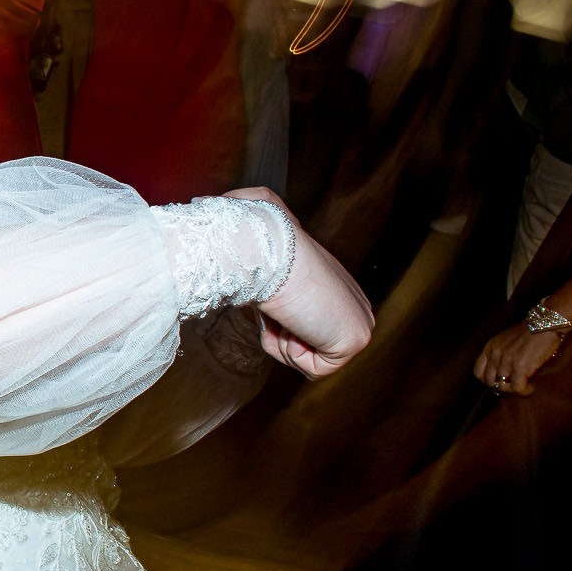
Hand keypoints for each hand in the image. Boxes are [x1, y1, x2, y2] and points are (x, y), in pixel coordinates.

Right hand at [226, 188, 374, 377]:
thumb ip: (248, 211)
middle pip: (310, 343)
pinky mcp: (355, 341)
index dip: (275, 318)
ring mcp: (360, 322)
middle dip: (281, 331)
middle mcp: (355, 302)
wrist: (265, 246)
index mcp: (338, 284)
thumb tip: (211, 202)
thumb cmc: (256, 234)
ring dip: (282, 339)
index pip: (307, 322)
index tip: (266, 297)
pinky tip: (289, 321)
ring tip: (281, 308)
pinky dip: (290, 351)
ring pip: (308, 357)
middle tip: (274, 304)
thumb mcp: (258, 220)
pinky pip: (313, 369)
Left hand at [473, 323, 561, 395]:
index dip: (487, 380)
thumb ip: (500, 354)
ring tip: (525, 385)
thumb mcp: (506, 340)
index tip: (499, 381)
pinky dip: (524, 391)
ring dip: (514, 389)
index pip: (478, 372)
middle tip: (514, 385)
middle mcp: (495, 354)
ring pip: (502, 386)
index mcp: (490, 348)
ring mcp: (506, 361)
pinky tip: (531, 387)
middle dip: (501, 386)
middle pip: (489, 381)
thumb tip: (502, 375)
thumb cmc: (530, 332)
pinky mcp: (520, 366)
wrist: (545, 324)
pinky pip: (517, 388)